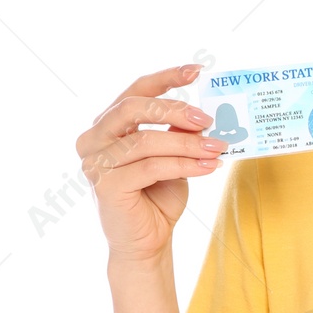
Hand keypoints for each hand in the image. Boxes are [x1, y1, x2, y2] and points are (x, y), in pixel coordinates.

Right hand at [75, 63, 226, 262]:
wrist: (148, 242)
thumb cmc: (157, 196)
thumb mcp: (173, 155)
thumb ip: (178, 131)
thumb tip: (202, 112)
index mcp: (108, 125)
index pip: (136, 90)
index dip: (166, 77)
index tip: (197, 70)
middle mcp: (94, 139)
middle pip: (133, 108)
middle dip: (175, 109)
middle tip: (207, 118)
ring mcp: (95, 162)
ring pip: (146, 140)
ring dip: (187, 143)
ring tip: (218, 148)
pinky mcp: (105, 186)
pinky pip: (150, 167)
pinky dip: (184, 164)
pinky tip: (208, 166)